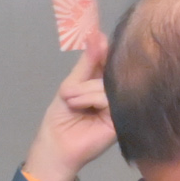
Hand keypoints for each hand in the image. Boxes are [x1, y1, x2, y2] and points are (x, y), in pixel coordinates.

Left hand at [23, 36, 113, 180]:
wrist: (57, 146)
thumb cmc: (61, 116)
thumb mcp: (71, 85)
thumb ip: (87, 62)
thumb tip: (98, 34)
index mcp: (103, 81)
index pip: (109, 60)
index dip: (104, 49)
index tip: (98, 37)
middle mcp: (114, 91)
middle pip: (110, 70)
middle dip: (87, 76)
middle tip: (70, 91)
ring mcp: (120, 105)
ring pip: (108, 84)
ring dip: (84, 90)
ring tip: (71, 102)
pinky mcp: (121, 118)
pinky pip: (110, 98)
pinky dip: (91, 98)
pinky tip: (79, 105)